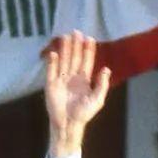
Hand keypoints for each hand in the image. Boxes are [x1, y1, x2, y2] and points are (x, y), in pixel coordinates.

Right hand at [44, 30, 110, 155]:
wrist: (68, 125)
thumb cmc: (84, 114)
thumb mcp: (97, 100)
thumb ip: (102, 85)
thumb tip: (106, 69)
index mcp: (84, 80)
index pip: (86, 61)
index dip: (88, 50)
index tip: (89, 38)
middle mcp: (72, 77)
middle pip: (74, 58)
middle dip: (75, 45)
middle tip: (76, 32)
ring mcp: (61, 80)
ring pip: (63, 61)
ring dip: (64, 49)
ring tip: (65, 37)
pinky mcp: (51, 85)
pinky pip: (51, 71)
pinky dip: (52, 62)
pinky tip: (54, 53)